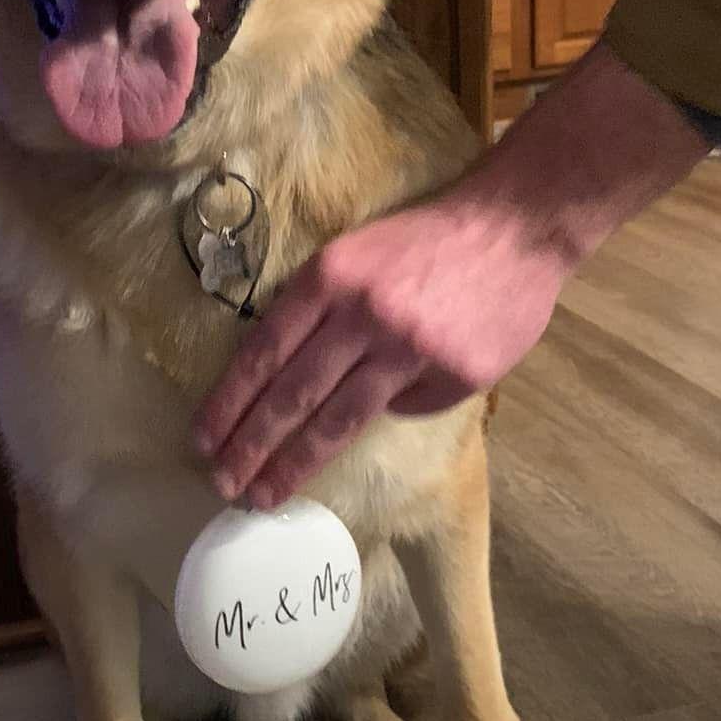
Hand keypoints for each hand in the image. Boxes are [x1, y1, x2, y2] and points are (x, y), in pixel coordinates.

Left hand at [192, 45, 713, 505]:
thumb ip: (320, 309)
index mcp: (329, 277)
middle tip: (223, 484)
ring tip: (264, 495)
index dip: (230, 401)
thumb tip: (286, 375)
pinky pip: (407, 409)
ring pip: (338, 419)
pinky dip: (392, 413)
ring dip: (294, 462)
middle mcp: (363, 313)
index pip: (264, 351)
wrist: (516, 225)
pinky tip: (386, 411)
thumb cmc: (425, 240)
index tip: (204, 439)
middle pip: (293, 393)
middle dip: (251, 445)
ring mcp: (411, 348)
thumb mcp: (355, 253)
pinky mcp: (456, 373)